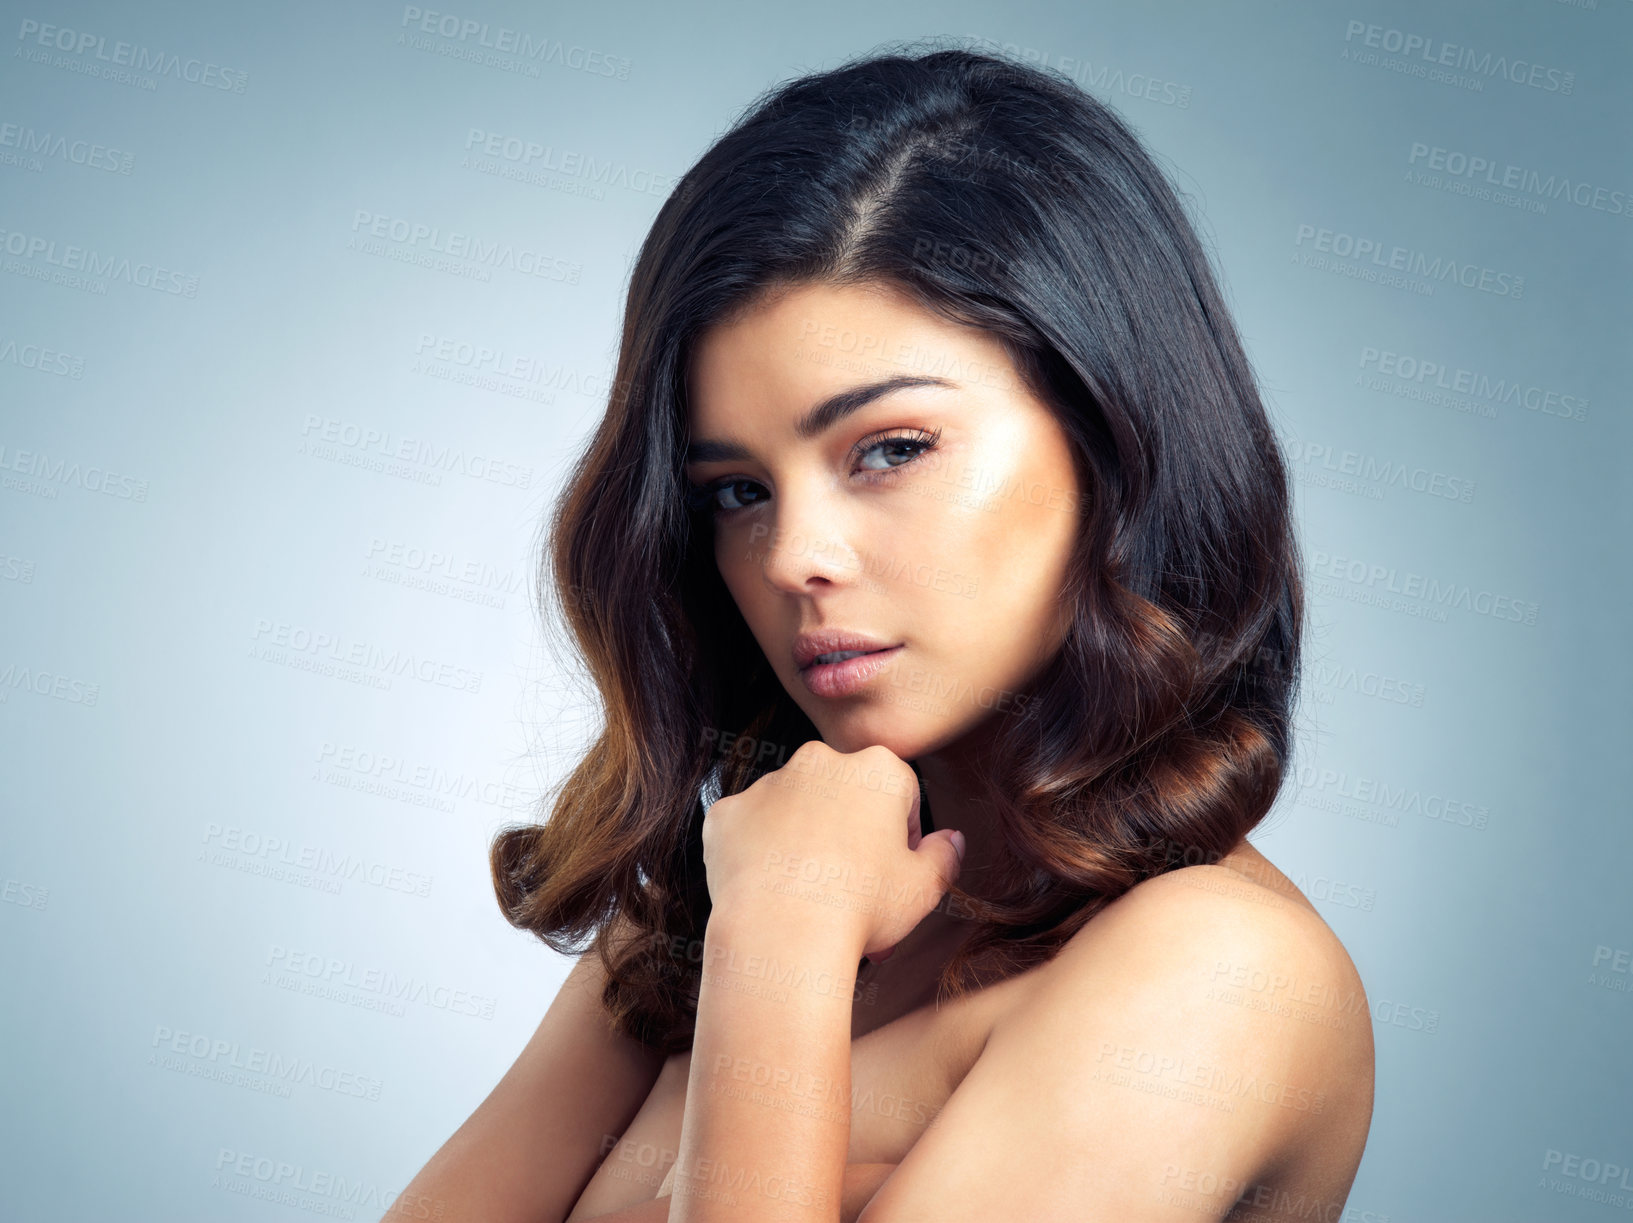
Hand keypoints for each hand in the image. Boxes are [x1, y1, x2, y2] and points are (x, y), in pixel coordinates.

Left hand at [700, 741, 964, 963]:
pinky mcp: (728, 812)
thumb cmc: (861, 907)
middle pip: (844, 794)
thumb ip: (945, 856)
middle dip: (850, 833)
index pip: (900, 793)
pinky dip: (758, 853)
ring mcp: (768, 783)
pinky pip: (749, 829)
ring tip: (809, 897)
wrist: (783, 933)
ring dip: (804, 839)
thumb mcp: (924, 888)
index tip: (895, 873)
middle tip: (854, 889)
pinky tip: (771, 891)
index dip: (903, 836)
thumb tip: (951, 841)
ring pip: (794, 808)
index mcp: (876, 769)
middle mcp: (819, 761)